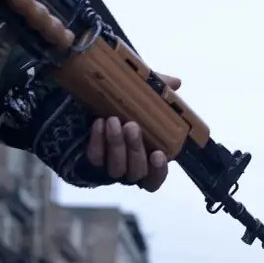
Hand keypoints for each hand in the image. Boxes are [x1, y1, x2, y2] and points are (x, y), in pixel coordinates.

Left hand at [87, 72, 179, 191]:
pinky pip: (94, 157)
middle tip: (131, 126)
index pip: (155, 179)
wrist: (88, 106)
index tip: (158, 154)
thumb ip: (160, 92)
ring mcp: (108, 168)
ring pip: (115, 168)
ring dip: (116, 143)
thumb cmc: (125, 107)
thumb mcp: (143, 97)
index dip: (159, 171)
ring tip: (113, 120)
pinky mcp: (90, 162)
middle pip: (136, 172)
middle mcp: (128, 169)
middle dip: (135, 149)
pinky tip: (99, 123)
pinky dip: (97, 141)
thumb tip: (176, 83)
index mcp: (147, 159)